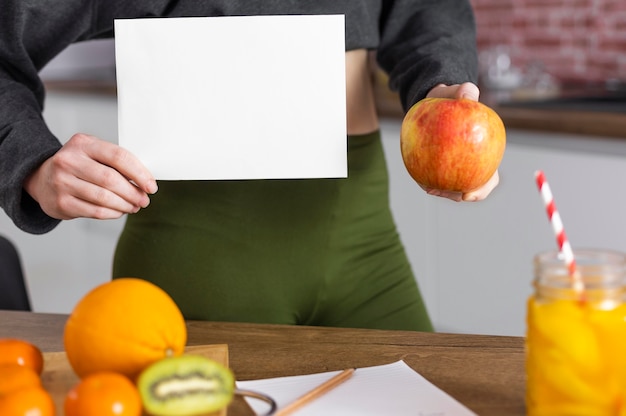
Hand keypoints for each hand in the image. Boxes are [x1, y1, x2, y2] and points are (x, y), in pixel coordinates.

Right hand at [24, 133, 157, 219]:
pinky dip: (112, 213)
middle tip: (144, 200)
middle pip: (111, 179)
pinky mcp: (61, 202)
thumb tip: (145, 180)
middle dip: (133, 192)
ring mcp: (62, 182)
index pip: (118, 156)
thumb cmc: (77, 165)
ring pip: (104, 198)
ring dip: (125, 205)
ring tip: (134, 206)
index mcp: (83, 144)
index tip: (151, 186)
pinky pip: (95, 211)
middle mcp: (69, 160)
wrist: (41, 178)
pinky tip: (119, 211)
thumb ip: (115, 161)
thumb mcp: (93, 153)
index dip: (139, 173)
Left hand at [420, 82, 499, 201]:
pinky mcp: (434, 169)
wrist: (433, 104)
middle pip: (470, 189)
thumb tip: (469, 94)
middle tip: (448, 193)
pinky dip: (429, 182)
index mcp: (484, 154)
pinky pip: (433, 178)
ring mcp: (452, 170)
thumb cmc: (450, 99)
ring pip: (450, 188)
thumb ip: (464, 91)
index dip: (482, 189)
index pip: (489, 178)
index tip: (470, 193)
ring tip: (430, 188)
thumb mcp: (457, 92)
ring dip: (442, 192)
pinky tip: (422, 182)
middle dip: (460, 195)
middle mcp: (470, 166)